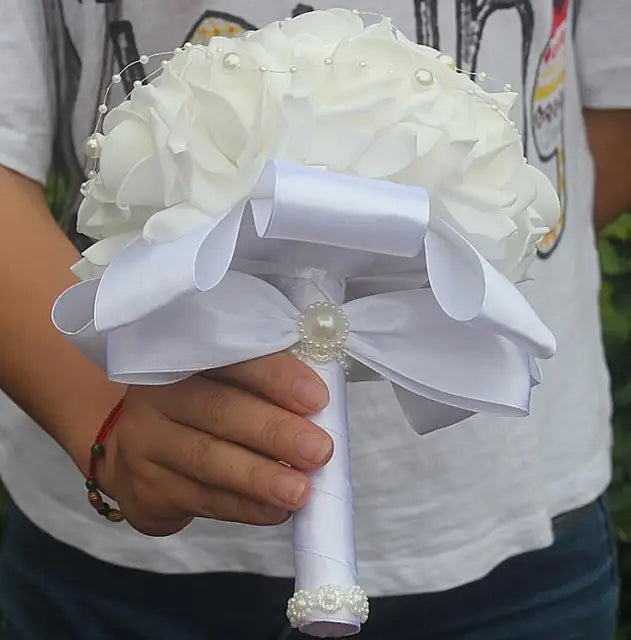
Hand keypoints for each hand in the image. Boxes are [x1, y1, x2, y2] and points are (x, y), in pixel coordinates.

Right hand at [96, 353, 331, 535]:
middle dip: (274, 431)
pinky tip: (276, 510)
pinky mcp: (147, 489)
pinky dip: (245, 507)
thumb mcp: (222, 387)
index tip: (317, 398)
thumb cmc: (201, 412)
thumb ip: (263, 390)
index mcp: (186, 359)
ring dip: (260, 478)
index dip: (275, 377)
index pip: (232, 360)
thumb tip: (322, 410)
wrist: (139, 453)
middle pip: (218, 410)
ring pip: (208, 460)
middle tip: (319, 450)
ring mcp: (145, 444)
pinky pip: (203, 499)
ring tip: (300, 490)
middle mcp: (157, 397)